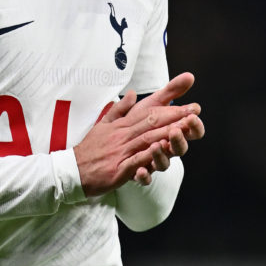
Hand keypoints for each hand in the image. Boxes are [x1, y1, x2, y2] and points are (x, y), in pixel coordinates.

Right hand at [73, 73, 202, 196]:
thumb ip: (119, 110)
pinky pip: (135, 161)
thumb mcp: (103, 124)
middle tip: (194, 113)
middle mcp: (122, 136)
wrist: (71, 171)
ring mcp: (120, 152)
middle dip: (174, 117)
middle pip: (150, 123)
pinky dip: (148, 156)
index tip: (187, 105)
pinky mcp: (118, 169)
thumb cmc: (89, 149)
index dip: (169, 108)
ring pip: (146, 140)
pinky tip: (161, 152)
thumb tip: (131, 94)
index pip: (148, 113)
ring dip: (166, 133)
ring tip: (184, 128)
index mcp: (121, 125)